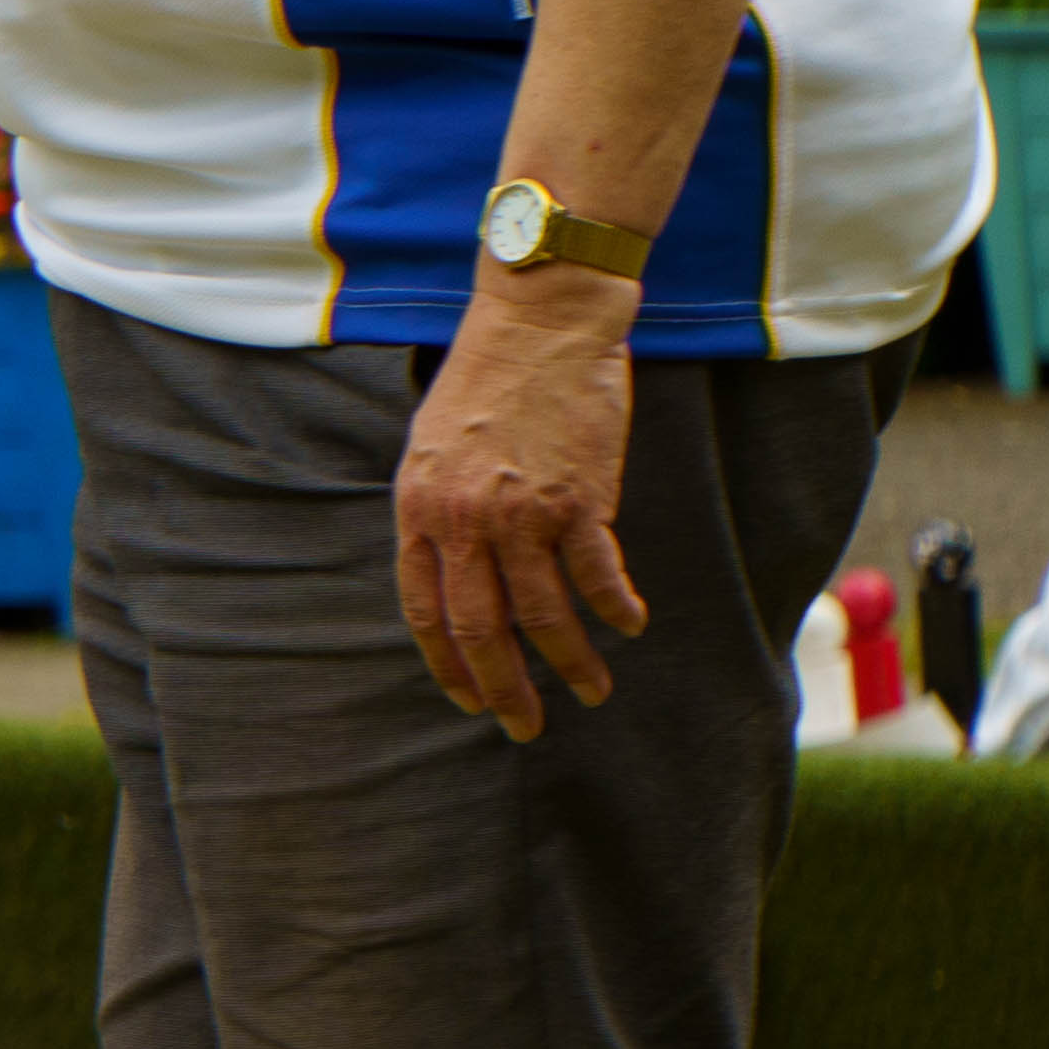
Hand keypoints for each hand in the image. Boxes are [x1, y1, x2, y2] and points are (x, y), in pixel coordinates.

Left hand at [397, 268, 649, 738]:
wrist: (538, 323)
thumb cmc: (486, 381)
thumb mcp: (432, 448)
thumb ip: (440, 511)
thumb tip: (457, 571)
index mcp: (418, 509)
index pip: (425, 611)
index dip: (447, 663)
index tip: (468, 699)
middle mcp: (462, 519)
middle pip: (481, 628)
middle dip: (503, 687)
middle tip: (524, 726)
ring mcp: (520, 512)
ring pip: (545, 614)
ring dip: (572, 662)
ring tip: (591, 691)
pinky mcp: (579, 499)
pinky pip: (597, 575)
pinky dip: (615, 607)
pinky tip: (629, 626)